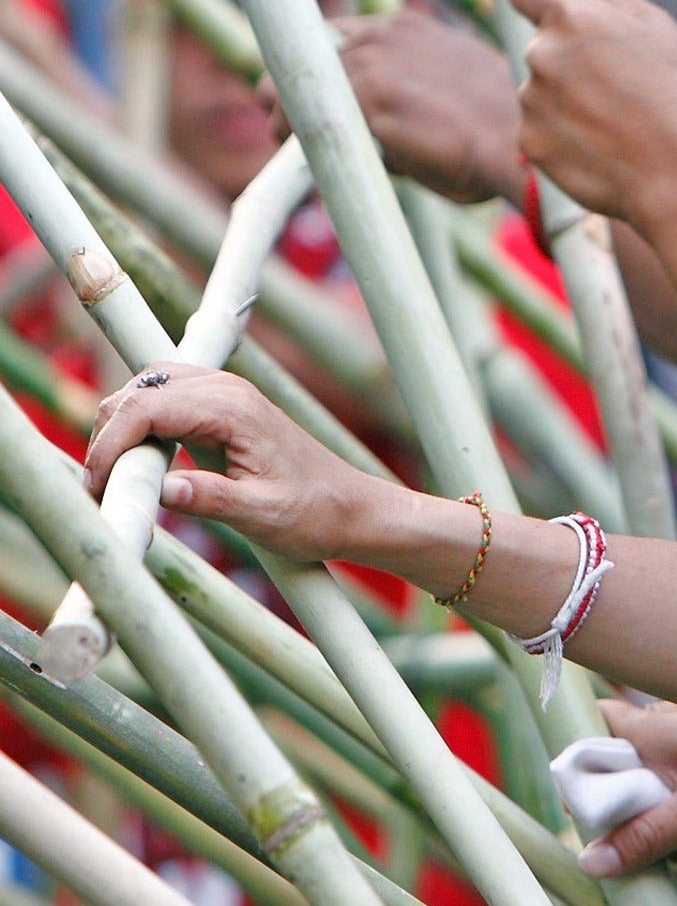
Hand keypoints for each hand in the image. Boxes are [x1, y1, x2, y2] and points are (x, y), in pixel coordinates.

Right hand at [84, 364, 387, 560]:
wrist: (350, 508)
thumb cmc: (313, 513)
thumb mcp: (263, 516)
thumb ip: (212, 501)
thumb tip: (162, 491)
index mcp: (234, 410)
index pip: (147, 407)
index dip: (109, 445)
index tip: (96, 489)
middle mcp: (226, 389)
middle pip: (138, 391)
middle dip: (107, 436)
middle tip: (100, 491)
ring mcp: (224, 392)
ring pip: (146, 390)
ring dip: (119, 429)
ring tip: (114, 482)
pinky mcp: (220, 407)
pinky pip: (164, 399)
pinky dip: (139, 425)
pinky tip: (137, 464)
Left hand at [268, 8, 523, 204]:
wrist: (520, 144)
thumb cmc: (500, 130)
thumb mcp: (450, 94)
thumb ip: (407, 97)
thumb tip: (376, 138)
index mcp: (407, 27)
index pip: (337, 37)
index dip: (320, 69)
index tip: (306, 96)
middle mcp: (384, 33)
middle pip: (309, 55)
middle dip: (294, 90)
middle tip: (284, 125)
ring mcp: (373, 60)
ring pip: (298, 82)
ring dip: (285, 112)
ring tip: (281, 140)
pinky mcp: (367, 95)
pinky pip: (305, 112)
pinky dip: (291, 132)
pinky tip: (290, 155)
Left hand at [506, 0, 676, 225]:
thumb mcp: (653, 27)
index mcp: (571, 16)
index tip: (561, 7)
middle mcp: (541, 54)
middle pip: (539, 41)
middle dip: (569, 54)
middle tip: (618, 81)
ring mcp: (532, 101)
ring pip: (541, 86)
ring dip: (568, 96)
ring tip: (617, 119)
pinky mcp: (530, 142)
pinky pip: (540, 126)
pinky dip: (565, 133)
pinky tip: (604, 143)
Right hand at [579, 699, 676, 877]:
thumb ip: (647, 837)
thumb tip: (592, 861)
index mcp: (654, 727)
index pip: (595, 729)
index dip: (585, 767)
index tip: (590, 807)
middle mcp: (671, 714)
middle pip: (626, 751)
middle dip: (628, 794)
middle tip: (639, 833)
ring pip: (662, 758)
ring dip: (663, 795)